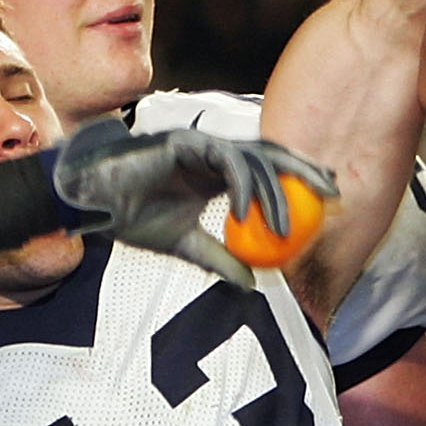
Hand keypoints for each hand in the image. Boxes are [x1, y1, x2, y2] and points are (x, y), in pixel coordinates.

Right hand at [52, 122, 340, 289]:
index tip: (328, 198)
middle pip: (272, 154)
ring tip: (285, 229)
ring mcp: (200, 144)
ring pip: (253, 159)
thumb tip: (253, 283)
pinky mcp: (184, 143)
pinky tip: (246, 213)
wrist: (92, 203)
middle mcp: (213, 152)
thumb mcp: (184, 244)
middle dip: (305, 170)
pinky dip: (241, 185)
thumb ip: (219, 258)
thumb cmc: (130, 217)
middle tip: (332, 194)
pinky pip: (225, 161)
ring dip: (274, 194)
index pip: (269, 168)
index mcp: (216, 170)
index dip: (300, 178)